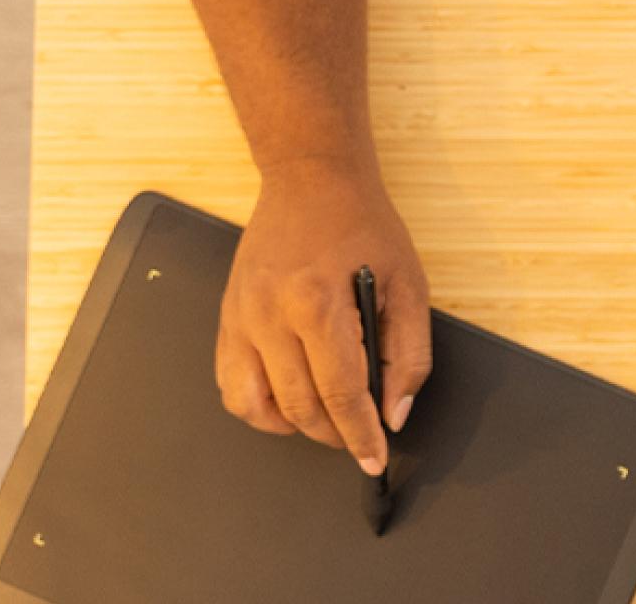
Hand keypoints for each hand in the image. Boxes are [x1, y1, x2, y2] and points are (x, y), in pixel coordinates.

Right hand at [216, 161, 433, 474]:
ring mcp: (240, 316)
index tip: (373, 457)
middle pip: (299, 405)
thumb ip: (408, 355)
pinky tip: (286, 400)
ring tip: (323, 420)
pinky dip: (257, 406)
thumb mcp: (407, 285)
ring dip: (292, 426)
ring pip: (254, 404)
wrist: (310, 178)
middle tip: (358, 439)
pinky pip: (230, 382)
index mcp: (317, 303)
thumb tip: (394, 412)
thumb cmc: (362, 226)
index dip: (359, 434)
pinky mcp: (227, 316)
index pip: (339, 392)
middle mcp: (269, 314)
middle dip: (333, 434)